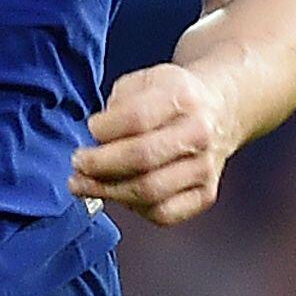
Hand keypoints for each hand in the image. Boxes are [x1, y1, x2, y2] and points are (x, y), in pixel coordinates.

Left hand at [68, 62, 231, 226]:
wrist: (216, 112)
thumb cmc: (171, 99)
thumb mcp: (143, 82)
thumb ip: (117, 106)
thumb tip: (96, 140)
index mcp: (182, 97)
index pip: (137, 118)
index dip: (104, 129)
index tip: (90, 130)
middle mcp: (199, 132)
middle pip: (142, 158)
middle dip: (99, 165)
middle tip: (78, 164)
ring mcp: (205, 167)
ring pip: (150, 192)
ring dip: (108, 191)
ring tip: (85, 184)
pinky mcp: (205, 194)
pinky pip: (164, 214)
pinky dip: (135, 209)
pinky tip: (120, 195)